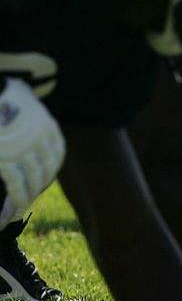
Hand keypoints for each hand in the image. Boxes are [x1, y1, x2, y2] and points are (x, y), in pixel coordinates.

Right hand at [0, 78, 64, 211]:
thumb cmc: (3, 93)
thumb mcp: (23, 97)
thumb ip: (28, 107)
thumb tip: (25, 97)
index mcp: (46, 125)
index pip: (57, 153)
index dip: (53, 167)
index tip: (48, 176)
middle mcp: (40, 140)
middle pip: (47, 168)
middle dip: (41, 184)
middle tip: (34, 193)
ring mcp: (24, 151)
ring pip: (33, 180)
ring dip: (30, 195)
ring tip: (24, 204)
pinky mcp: (5, 161)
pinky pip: (16, 185)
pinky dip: (16, 199)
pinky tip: (15, 207)